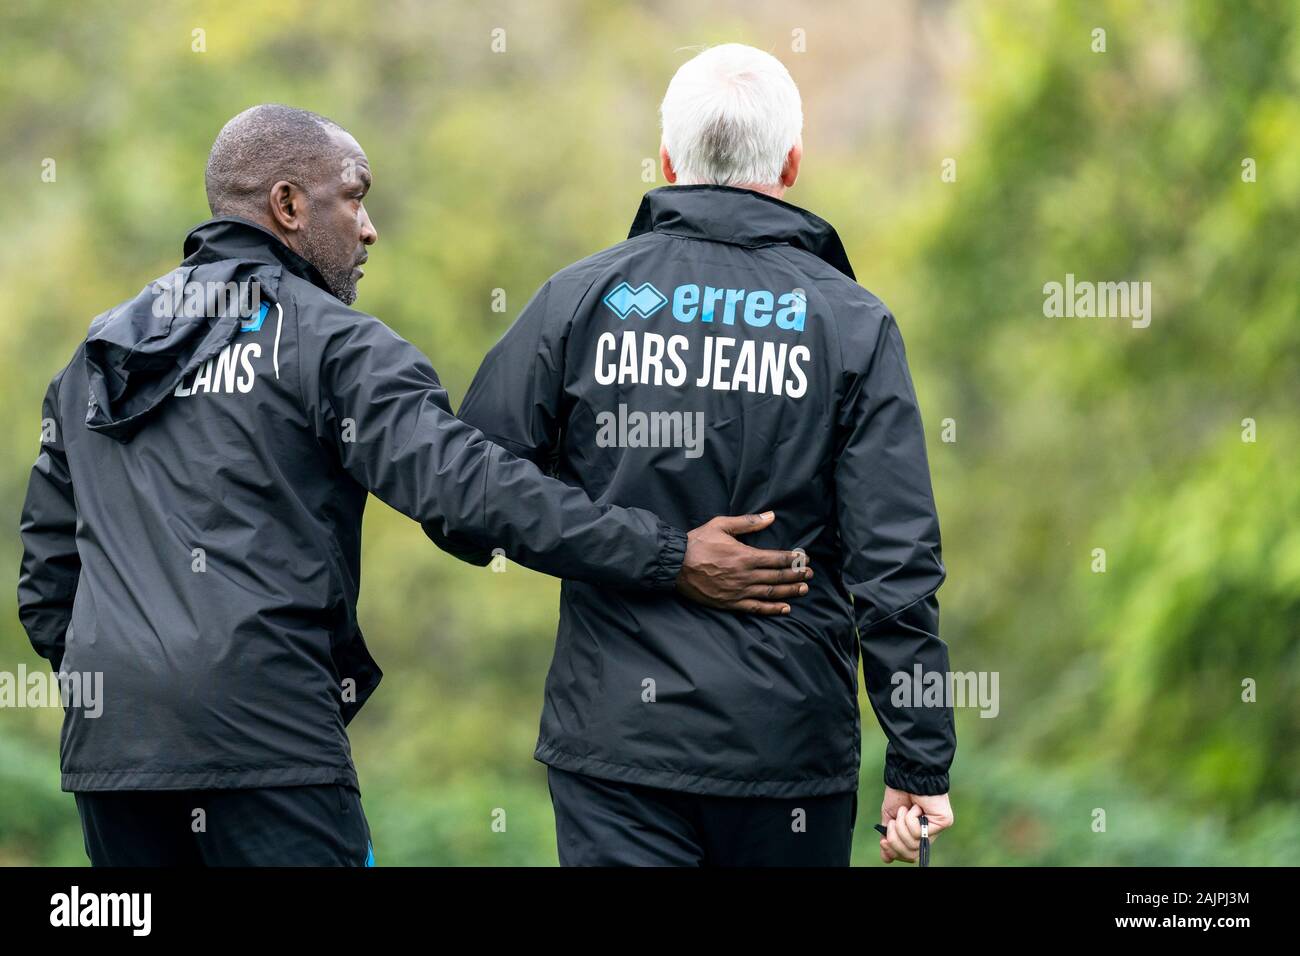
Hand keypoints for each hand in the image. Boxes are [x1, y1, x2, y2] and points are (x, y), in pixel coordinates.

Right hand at [675, 511, 812, 614]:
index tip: (805, 558)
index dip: (794, 559)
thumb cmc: (697, 542)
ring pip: (771, 593)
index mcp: (745, 556)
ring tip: (804, 589)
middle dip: (796, 575)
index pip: (777, 558)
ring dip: (790, 591)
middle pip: (778, 576)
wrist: (675, 565)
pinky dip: (772, 609)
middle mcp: (745, 575)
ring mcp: (739, 591)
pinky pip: (756, 608)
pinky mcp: (730, 603)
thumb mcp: (721, 525)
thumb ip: (748, 522)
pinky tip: (785, 608)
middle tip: (810, 574)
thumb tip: (771, 516)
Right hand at [879, 786, 952, 863]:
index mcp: (917, 834)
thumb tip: (885, 858)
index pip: (909, 856)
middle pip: (910, 854)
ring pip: (913, 844)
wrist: (906, 776)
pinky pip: (920, 833)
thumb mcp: (890, 819)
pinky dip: (911, 818)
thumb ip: (889, 838)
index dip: (894, 852)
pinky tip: (915, 806)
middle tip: (893, 822)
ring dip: (902, 825)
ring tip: (905, 810)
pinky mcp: (943, 822)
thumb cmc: (899, 793)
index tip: (883, 841)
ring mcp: (936, 829)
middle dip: (895, 839)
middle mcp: (929, 834)